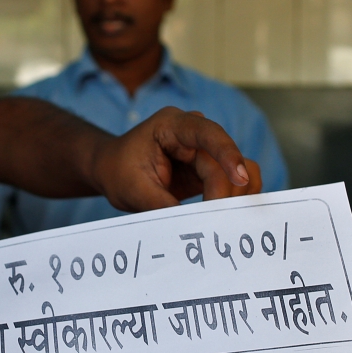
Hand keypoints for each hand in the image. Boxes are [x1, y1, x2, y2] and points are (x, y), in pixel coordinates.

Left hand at [91, 107, 261, 211]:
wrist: (112, 170)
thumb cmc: (118, 173)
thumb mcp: (134, 191)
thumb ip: (163, 205)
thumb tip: (191, 227)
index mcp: (171, 125)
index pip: (208, 133)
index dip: (228, 154)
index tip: (239, 178)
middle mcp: (193, 132)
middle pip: (223, 160)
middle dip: (223, 192)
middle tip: (215, 222)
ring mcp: (204, 149)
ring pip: (237, 168)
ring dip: (235, 195)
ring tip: (221, 220)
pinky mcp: (209, 167)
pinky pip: (234, 180)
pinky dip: (236, 196)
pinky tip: (229, 214)